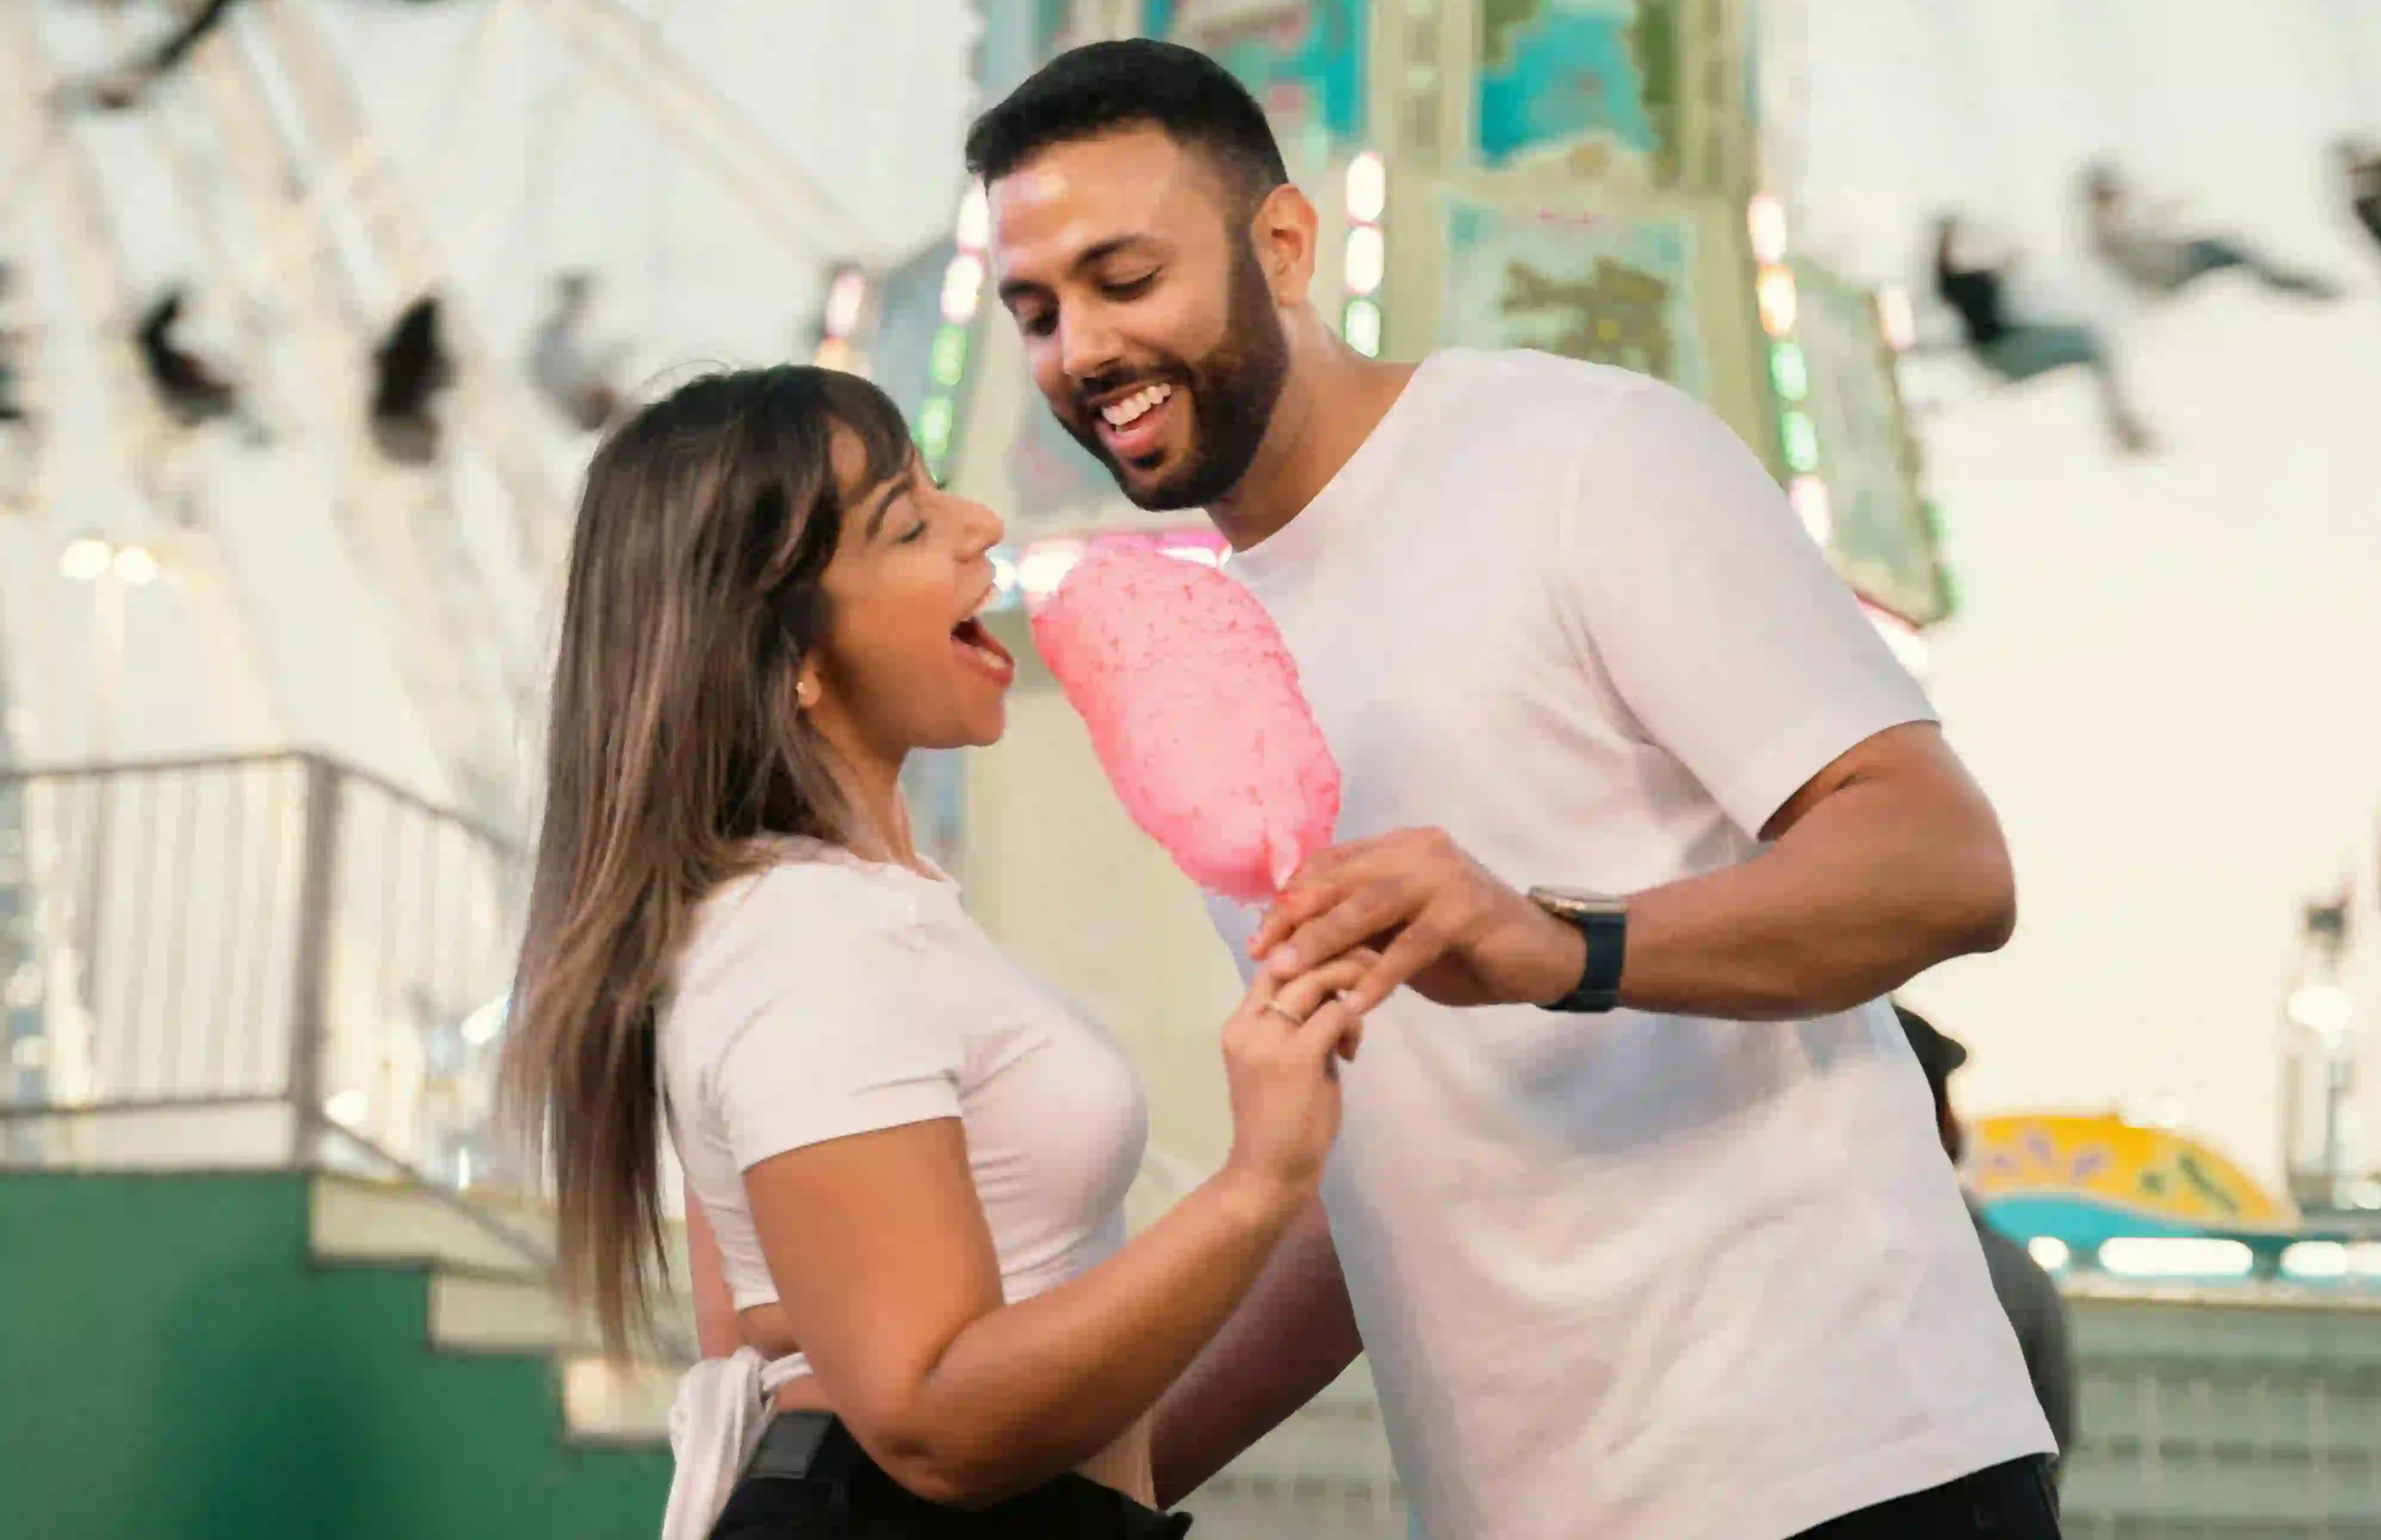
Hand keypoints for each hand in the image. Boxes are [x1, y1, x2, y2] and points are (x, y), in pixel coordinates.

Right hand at [1217, 951, 1376, 1216]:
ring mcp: (1268, 1039)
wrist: (1268, 1175)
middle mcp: (1248, 1024)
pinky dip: (1354, 1023)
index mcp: (1239, 1023)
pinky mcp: (1296, 1057)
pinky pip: (1336, 1012)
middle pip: (1293, 959)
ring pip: (1316, 979)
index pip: (1272, 963)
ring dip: (1351, 985)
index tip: (1344, 960)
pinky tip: (1351, 1052)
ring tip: (1362, 1009)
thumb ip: (1300, 1025)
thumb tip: (1334, 994)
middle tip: (1370, 967)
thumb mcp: (1284, 1062)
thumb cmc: (1281, 1124)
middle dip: (1337, 954)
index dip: (1310, 949)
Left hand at [1251, 829, 1586, 1014]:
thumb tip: (1297, 941)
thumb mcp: (1404, 933)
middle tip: (1261, 955)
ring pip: (1368, 905)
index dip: (1291, 899)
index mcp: (1400, 848)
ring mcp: (1445, 875)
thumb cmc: (1470, 948)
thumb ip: (1363, 926)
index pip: (1331, 866)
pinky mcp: (1467, 908)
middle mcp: (1419, 850)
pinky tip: (1355, 1004)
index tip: (1258, 935)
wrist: (1545, 956)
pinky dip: (1380, 976)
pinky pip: (1411, 944)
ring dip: (1323, 941)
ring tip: (1290, 974)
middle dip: (1295, 919)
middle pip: (1341, 880)